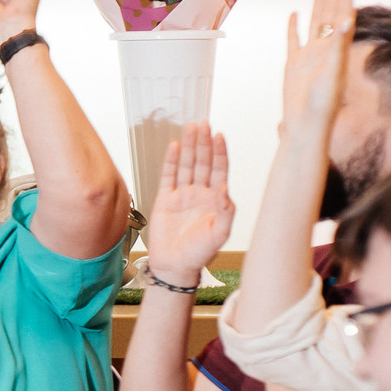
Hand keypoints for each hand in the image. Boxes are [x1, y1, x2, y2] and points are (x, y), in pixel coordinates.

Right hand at [144, 123, 233, 281]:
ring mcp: (182, 195)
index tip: (219, 136)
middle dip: (203, 143)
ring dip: (189, 147)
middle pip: (202, 163)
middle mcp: (199, 194)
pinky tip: (174, 147)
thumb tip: (225, 188)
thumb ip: (226, 212)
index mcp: (215, 200)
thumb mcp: (219, 234)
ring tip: (190, 128)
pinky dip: (171, 161)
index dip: (220, 153)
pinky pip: (168, 176)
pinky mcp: (164, 200)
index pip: (219, 170)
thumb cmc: (199, 254)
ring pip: (186, 165)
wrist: (174, 266)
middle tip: (203, 124)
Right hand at [281, 0, 355, 137]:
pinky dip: (293, 26)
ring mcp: (309, 54)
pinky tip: (295, 16)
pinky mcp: (294, 63)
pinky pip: (293, 39)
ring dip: (318, 1)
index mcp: (336, 47)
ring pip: (314, 20)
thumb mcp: (333, 72)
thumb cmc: (321, 105)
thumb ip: (340, 45)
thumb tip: (348, 19)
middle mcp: (324, 47)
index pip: (342, 11)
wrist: (305, 124)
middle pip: (330, 11)